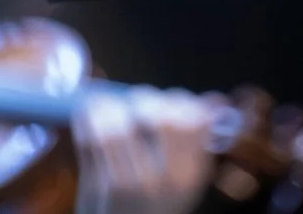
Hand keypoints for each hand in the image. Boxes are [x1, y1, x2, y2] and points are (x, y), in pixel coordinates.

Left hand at [74, 87, 214, 213]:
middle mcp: (168, 180)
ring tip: (108, 111)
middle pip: (158, 113)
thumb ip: (196, 140)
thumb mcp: (183, 180)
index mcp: (193, 175)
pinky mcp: (101, 186)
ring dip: (110, 108)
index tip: (164, 104)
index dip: (177, 101)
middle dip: (143, 99)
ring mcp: (133, 183)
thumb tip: (215, 99)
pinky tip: (89, 121)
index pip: (195, 118)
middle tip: (135, 106)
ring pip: (120, 121)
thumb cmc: (153, 206)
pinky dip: (86, 120)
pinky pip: (90, 134)